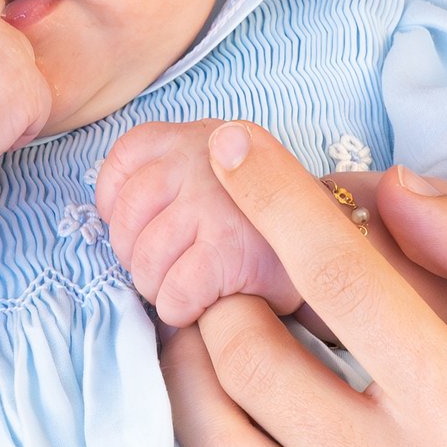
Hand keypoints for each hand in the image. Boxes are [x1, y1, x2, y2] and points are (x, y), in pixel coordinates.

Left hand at [94, 117, 305, 324]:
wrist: (333, 247)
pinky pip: (174, 291)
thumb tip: (113, 225)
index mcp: (194, 137)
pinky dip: (180, 309)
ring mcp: (212, 203)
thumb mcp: (217, 175)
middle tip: (169, 269)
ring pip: (144, 261)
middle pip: (125, 220)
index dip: (117, 208)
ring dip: (159, 288)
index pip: (122, 162)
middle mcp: (200, 160)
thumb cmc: (264, 222)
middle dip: (137, 258)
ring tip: (188, 287)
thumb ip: (169, 180)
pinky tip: (203, 305)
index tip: (141, 230)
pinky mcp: (227, 249)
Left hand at [159, 128, 446, 446]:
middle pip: (247, 356)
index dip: (271, 196)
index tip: (230, 145)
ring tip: (202, 343)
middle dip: (223, 295)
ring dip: (188, 374)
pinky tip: (221, 439)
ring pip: (212, 446)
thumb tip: (389, 189)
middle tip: (230, 278)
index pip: (335, 276)